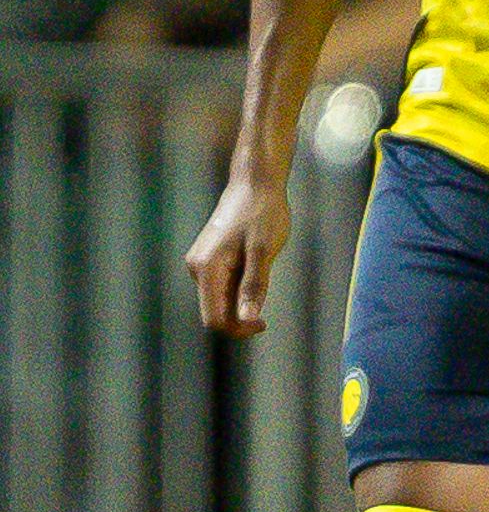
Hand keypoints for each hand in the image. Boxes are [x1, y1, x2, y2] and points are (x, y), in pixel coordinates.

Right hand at [186, 163, 290, 335]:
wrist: (254, 183)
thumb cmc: (262, 213)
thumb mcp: (263, 251)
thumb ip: (254, 286)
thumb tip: (247, 319)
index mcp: (207, 269)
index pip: (213, 318)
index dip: (238, 328)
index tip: (264, 324)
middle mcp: (197, 268)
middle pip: (214, 310)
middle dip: (239, 317)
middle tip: (267, 312)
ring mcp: (201, 263)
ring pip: (219, 298)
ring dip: (240, 300)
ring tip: (263, 277)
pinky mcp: (209, 258)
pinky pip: (222, 284)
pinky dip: (238, 288)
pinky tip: (256, 270)